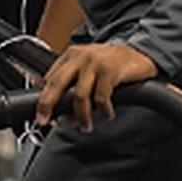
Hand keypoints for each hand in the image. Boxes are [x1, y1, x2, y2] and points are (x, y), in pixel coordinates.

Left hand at [35, 43, 157, 130]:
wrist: (139, 54)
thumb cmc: (112, 64)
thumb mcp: (88, 66)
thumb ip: (72, 81)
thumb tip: (57, 108)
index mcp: (71, 55)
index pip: (50, 77)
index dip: (43, 98)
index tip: (41, 114)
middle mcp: (80, 57)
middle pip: (57, 84)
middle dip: (48, 105)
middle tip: (46, 121)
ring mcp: (95, 63)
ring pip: (79, 96)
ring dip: (81, 116)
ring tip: (86, 126)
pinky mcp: (111, 71)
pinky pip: (101, 97)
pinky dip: (103, 111)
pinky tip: (107, 114)